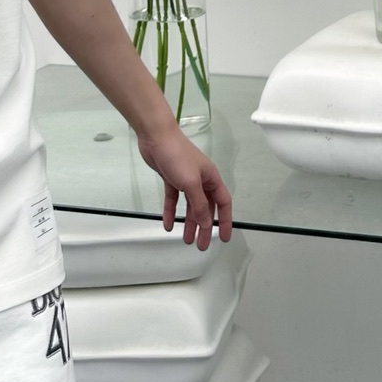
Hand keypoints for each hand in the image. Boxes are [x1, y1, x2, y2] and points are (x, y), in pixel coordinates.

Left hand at [136, 122, 233, 249]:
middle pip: (206, 208)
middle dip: (205, 227)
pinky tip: (168, 225)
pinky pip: (173, 200)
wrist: (155, 137)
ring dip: (188, 222)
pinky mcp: (171, 179)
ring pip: (189, 206)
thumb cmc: (177, 156)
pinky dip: (171, 212)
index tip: (225, 238)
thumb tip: (206, 223)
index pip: (223, 203)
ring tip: (186, 239)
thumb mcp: (191, 182)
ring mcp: (185, 179)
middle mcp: (201, 180)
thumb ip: (199, 204)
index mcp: (211, 178)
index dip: (225, 221)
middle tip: (201, 245)